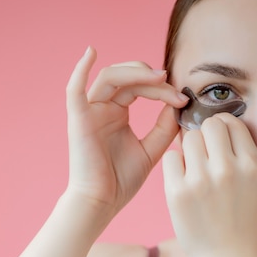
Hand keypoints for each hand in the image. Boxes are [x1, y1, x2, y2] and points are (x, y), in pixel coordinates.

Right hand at [64, 47, 187, 214]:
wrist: (102, 203)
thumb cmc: (121, 182)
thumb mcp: (152, 150)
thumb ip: (164, 127)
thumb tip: (178, 105)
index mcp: (117, 114)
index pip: (139, 87)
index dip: (161, 88)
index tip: (182, 99)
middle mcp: (102, 108)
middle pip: (126, 78)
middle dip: (151, 78)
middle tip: (172, 86)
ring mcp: (89, 112)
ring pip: (109, 78)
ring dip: (134, 73)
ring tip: (158, 78)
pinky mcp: (78, 119)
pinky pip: (74, 89)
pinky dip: (80, 68)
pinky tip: (91, 52)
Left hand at [162, 114, 256, 256]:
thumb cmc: (238, 219)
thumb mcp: (252, 184)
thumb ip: (238, 154)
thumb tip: (213, 125)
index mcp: (251, 165)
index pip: (232, 123)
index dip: (222, 128)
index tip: (217, 142)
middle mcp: (228, 169)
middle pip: (209, 126)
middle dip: (204, 136)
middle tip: (202, 155)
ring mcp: (201, 180)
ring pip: (188, 138)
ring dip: (188, 150)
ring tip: (193, 171)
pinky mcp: (177, 192)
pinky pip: (170, 158)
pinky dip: (174, 166)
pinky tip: (181, 181)